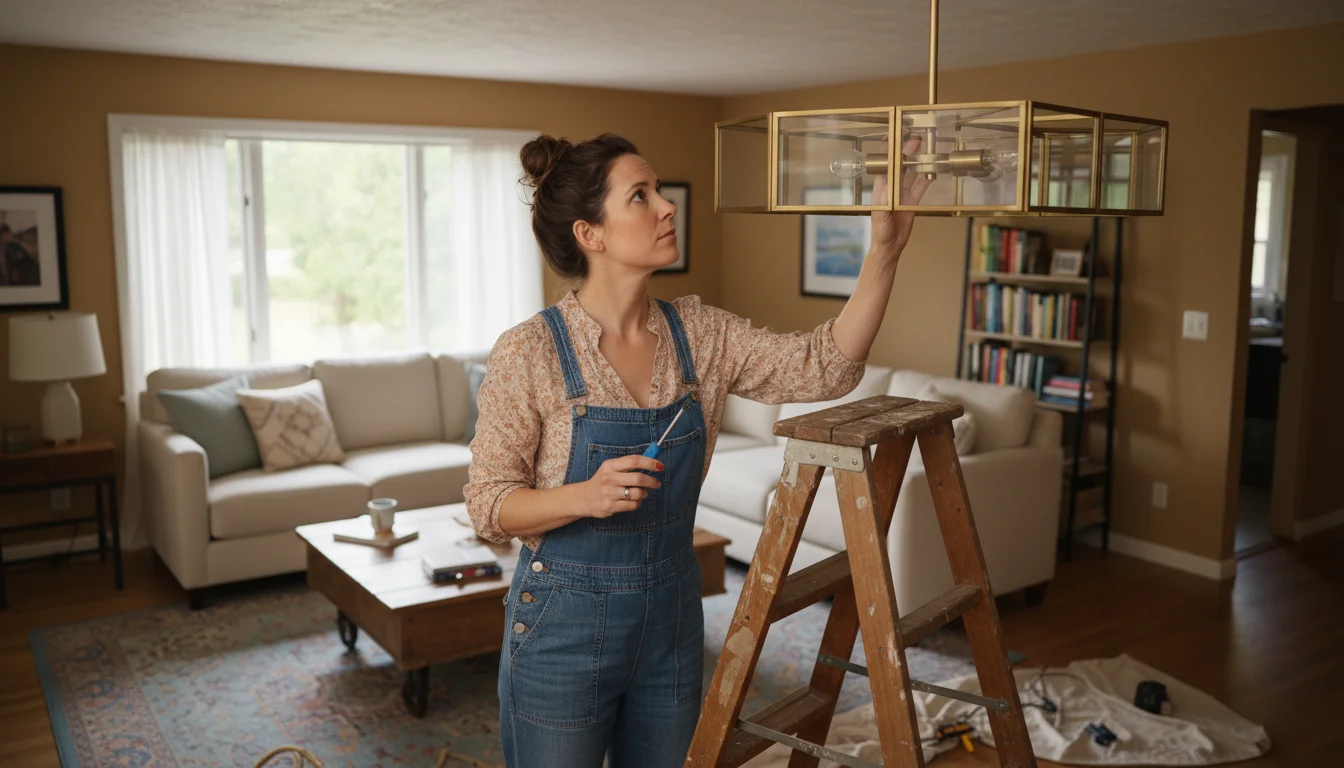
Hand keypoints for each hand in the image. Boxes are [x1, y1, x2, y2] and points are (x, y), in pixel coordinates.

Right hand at [579, 455, 662, 518]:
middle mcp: (609, 478)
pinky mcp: (610, 506)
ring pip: (637, 493)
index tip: (660, 466)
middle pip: (638, 478)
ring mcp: (609, 493)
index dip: (650, 463)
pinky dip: (637, 503)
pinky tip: (633, 501)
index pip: (634, 461)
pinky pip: (633, 505)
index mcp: (610, 465)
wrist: (583, 498)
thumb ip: (628, 465)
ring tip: (642, 493)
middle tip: (656, 483)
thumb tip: (652, 462)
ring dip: (644, 493)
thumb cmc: (602, 481)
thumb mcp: (610, 469)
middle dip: (652, 481)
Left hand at [871, 132, 933, 258]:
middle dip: (907, 150)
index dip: (889, 149)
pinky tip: (933, 170)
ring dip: (917, 161)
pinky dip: (926, 178)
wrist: (889, 245)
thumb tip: (893, 180)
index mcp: (882, 186)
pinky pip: (920, 187)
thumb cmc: (881, 230)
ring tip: (925, 148)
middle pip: (900, 164)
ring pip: (911, 173)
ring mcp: (903, 193)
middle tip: (916, 137)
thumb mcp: (882, 212)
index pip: (885, 163)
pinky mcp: (912, 201)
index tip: (894, 136)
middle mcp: (892, 187)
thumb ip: (888, 197)